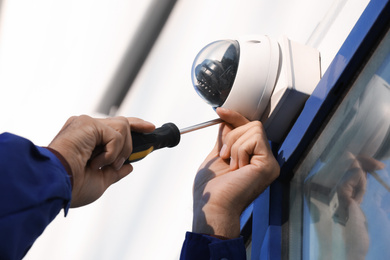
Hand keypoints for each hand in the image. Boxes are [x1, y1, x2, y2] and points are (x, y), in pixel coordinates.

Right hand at [48, 115, 154, 207]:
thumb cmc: (74, 187)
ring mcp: (87, 124)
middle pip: (122, 123)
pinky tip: (97, 162)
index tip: (150, 128)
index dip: (135, 126)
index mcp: (87, 139)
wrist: (59, 188)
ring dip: (121, 151)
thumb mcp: (101, 180)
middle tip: (141, 141)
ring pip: (123, 127)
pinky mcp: (87, 123)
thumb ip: (115, 171)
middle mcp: (87, 128)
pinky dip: (112, 152)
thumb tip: (129, 166)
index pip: (115, 128)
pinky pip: (116, 134)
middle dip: (137, 131)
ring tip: (104, 165)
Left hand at [192, 108, 279, 237]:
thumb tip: (226, 123)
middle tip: (225, 156)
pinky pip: (255, 138)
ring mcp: (269, 162)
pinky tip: (239, 168)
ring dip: (235, 145)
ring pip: (253, 129)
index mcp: (253, 158)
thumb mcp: (217, 156)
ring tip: (232, 165)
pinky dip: (240, 150)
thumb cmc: (213, 190)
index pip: (249, 129)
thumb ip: (225, 139)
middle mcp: (264, 159)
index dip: (235, 117)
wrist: (214, 206)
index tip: (220, 111)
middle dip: (232, 136)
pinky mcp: (269, 164)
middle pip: (252, 125)